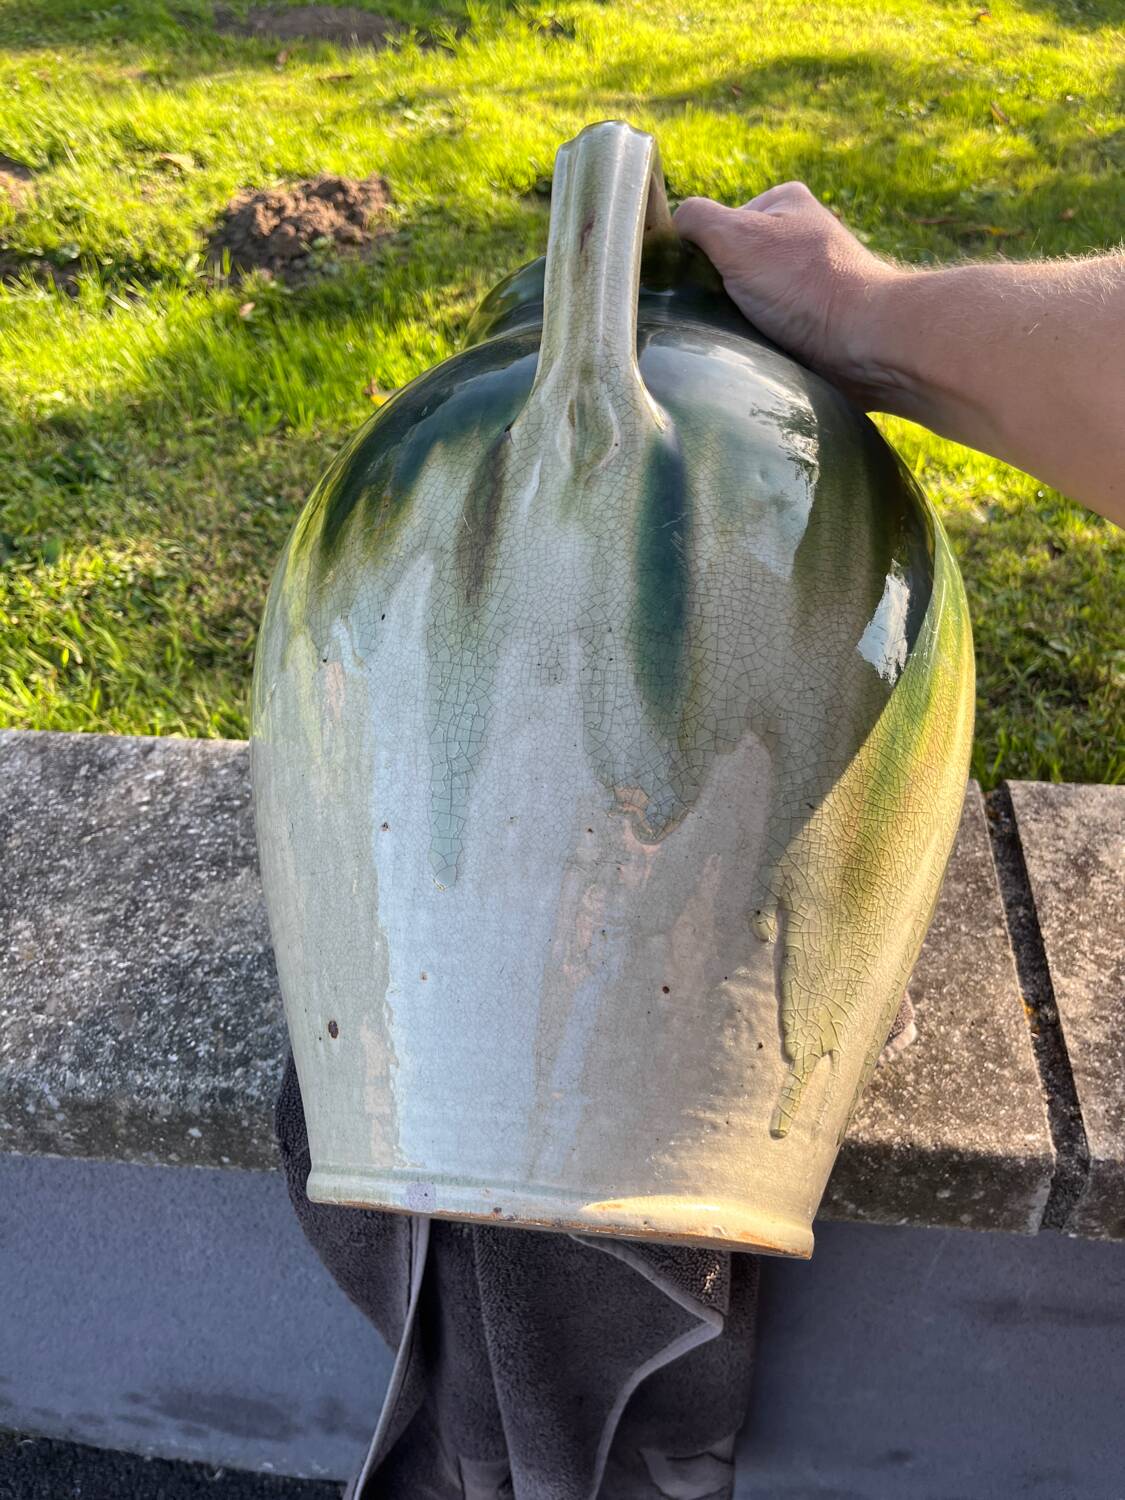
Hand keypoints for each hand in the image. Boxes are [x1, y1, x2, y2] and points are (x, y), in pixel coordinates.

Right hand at [673, 183, 902, 406]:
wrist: (864, 340)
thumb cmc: (801, 283)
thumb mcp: (735, 236)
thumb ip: (696, 219)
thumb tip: (673, 225)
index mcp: (786, 202)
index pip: (719, 225)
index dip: (705, 255)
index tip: (712, 281)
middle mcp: (802, 235)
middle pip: (734, 264)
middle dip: (723, 290)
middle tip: (727, 312)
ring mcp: (811, 278)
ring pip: (751, 299)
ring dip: (741, 319)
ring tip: (748, 334)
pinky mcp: (817, 318)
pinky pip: (773, 326)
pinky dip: (763, 338)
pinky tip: (766, 349)